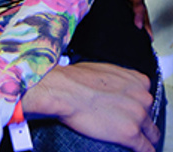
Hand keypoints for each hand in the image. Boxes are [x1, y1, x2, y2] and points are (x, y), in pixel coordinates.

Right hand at [23, 62, 158, 151]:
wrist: (63, 89)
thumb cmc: (75, 78)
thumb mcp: (103, 70)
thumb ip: (119, 80)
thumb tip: (118, 88)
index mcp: (136, 80)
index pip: (146, 97)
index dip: (136, 104)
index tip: (129, 110)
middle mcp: (141, 97)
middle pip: (149, 115)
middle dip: (139, 120)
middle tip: (124, 122)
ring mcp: (138, 116)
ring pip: (151, 134)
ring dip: (142, 136)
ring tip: (129, 138)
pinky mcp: (131, 134)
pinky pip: (146, 149)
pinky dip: (141, 150)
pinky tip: (134, 150)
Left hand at [96, 0, 149, 32]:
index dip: (138, 12)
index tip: (138, 25)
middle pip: (136, 2)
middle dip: (143, 19)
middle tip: (147, 35)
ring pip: (130, 2)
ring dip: (137, 16)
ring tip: (141, 31)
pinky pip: (121, 1)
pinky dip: (126, 11)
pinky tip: (125, 19)